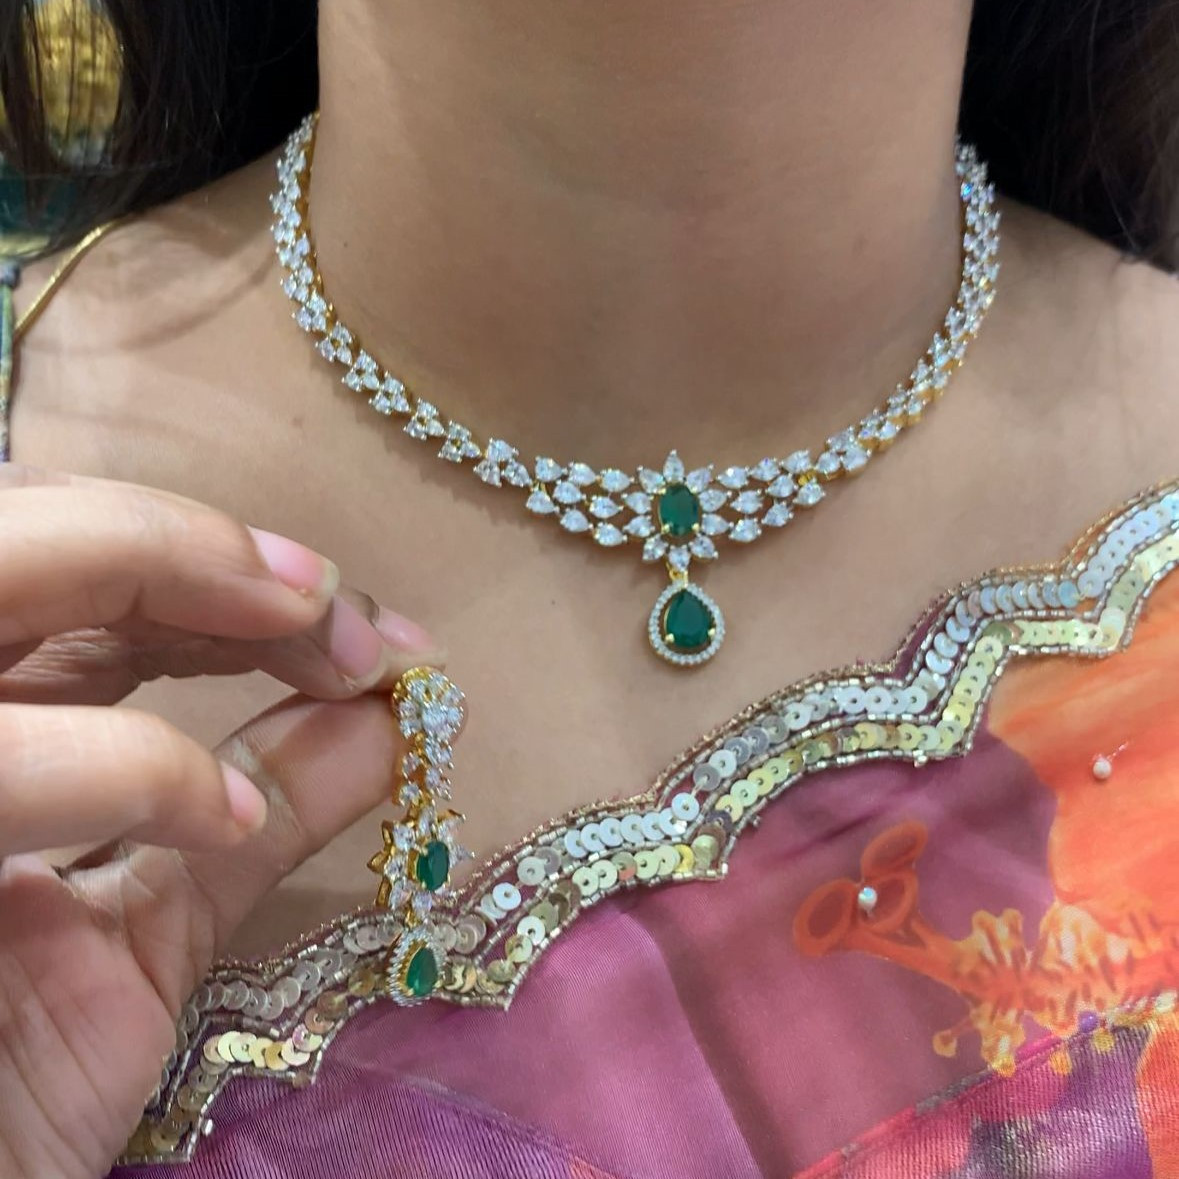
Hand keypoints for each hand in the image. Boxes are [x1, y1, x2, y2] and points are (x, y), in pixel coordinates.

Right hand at [0, 466, 438, 1178]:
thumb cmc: (19, 1082)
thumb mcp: (159, 926)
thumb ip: (267, 806)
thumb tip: (393, 708)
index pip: (75, 586)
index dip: (200, 562)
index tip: (343, 611)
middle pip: (25, 543)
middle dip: (185, 544)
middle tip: (334, 602)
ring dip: (162, 573)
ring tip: (324, 651)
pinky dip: (131, 766)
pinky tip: (225, 810)